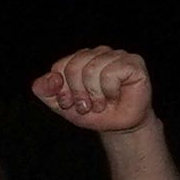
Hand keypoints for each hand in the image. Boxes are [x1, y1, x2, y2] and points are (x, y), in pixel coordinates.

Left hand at [30, 45, 156, 138]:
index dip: (63, 90)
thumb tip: (50, 78)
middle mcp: (98, 53)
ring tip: (102, 102)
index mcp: (80, 58)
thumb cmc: (93, 112)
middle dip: (79, 93)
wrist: (119, 126)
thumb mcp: (62, 104)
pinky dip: (110, 91)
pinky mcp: (133, 62)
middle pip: (74, 67)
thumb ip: (45, 91)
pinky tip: (116, 95)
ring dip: (95, 95)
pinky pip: (111, 73)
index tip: (70, 103)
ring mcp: (117, 55)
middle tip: (88, 105)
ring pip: (92, 70)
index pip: (60, 66)